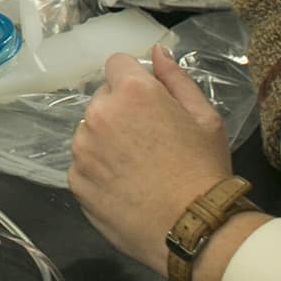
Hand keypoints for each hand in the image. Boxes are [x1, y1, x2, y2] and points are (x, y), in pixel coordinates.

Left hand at [69, 46, 234, 276]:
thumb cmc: (204, 170)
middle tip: (150, 140)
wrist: (192, 229)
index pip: (117, 64)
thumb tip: (156, 51)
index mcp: (133, 92)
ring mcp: (82, 148)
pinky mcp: (75, 180)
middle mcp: (99, 114)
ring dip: (107, 140)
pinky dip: (98, 170)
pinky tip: (125, 186)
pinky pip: (83, 163)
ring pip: (90, 131)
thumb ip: (176, 78)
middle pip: (103, 99)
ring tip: (138, 167)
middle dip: (121, 111)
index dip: (135, 81)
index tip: (150, 103)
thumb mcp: (205, 117)